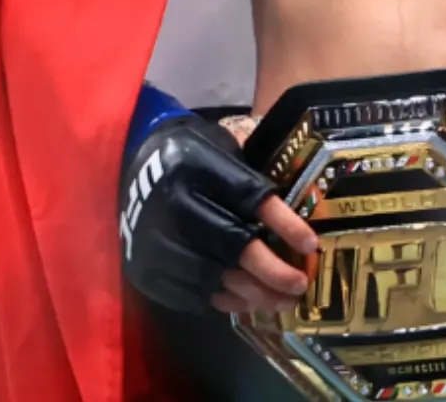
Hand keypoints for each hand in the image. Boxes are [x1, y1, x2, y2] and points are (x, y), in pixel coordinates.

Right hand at [120, 115, 316, 316]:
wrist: (135, 165)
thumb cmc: (194, 153)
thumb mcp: (224, 144)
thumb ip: (255, 168)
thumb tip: (303, 198)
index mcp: (198, 165)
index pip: (250, 197)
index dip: (283, 224)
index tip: (310, 244)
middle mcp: (174, 203)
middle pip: (232, 244)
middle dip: (272, 270)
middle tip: (300, 284)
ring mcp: (155, 239)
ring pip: (214, 277)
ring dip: (254, 294)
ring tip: (283, 301)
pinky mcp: (145, 268)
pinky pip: (192, 294)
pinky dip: (225, 301)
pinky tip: (249, 301)